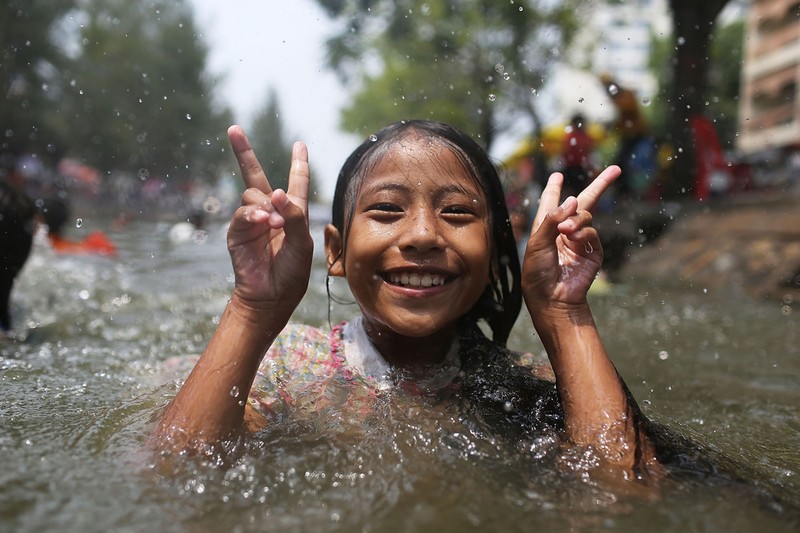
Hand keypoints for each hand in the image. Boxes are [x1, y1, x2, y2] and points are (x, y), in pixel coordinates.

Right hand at [226, 125, 313, 316]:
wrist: (271, 296)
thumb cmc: (292, 272)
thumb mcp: (302, 243)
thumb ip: (294, 215)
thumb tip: (276, 191)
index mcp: (292, 213)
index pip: (296, 182)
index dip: (298, 163)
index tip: (299, 144)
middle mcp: (270, 212)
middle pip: (255, 175)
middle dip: (243, 152)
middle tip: (234, 129)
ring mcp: (252, 221)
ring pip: (252, 194)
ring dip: (265, 205)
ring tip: (274, 224)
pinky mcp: (238, 232)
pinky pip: (243, 213)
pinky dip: (253, 215)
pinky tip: (262, 222)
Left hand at [521, 166, 618, 306]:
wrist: (553, 298)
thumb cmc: (537, 273)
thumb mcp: (537, 243)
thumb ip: (552, 219)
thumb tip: (573, 199)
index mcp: (545, 229)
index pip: (551, 204)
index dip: (553, 190)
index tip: (557, 176)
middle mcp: (563, 232)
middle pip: (582, 203)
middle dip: (599, 186)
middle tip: (615, 170)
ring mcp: (580, 241)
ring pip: (585, 215)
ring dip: (576, 219)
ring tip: (566, 231)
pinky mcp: (592, 251)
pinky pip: (591, 232)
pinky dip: (583, 232)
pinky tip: (573, 238)